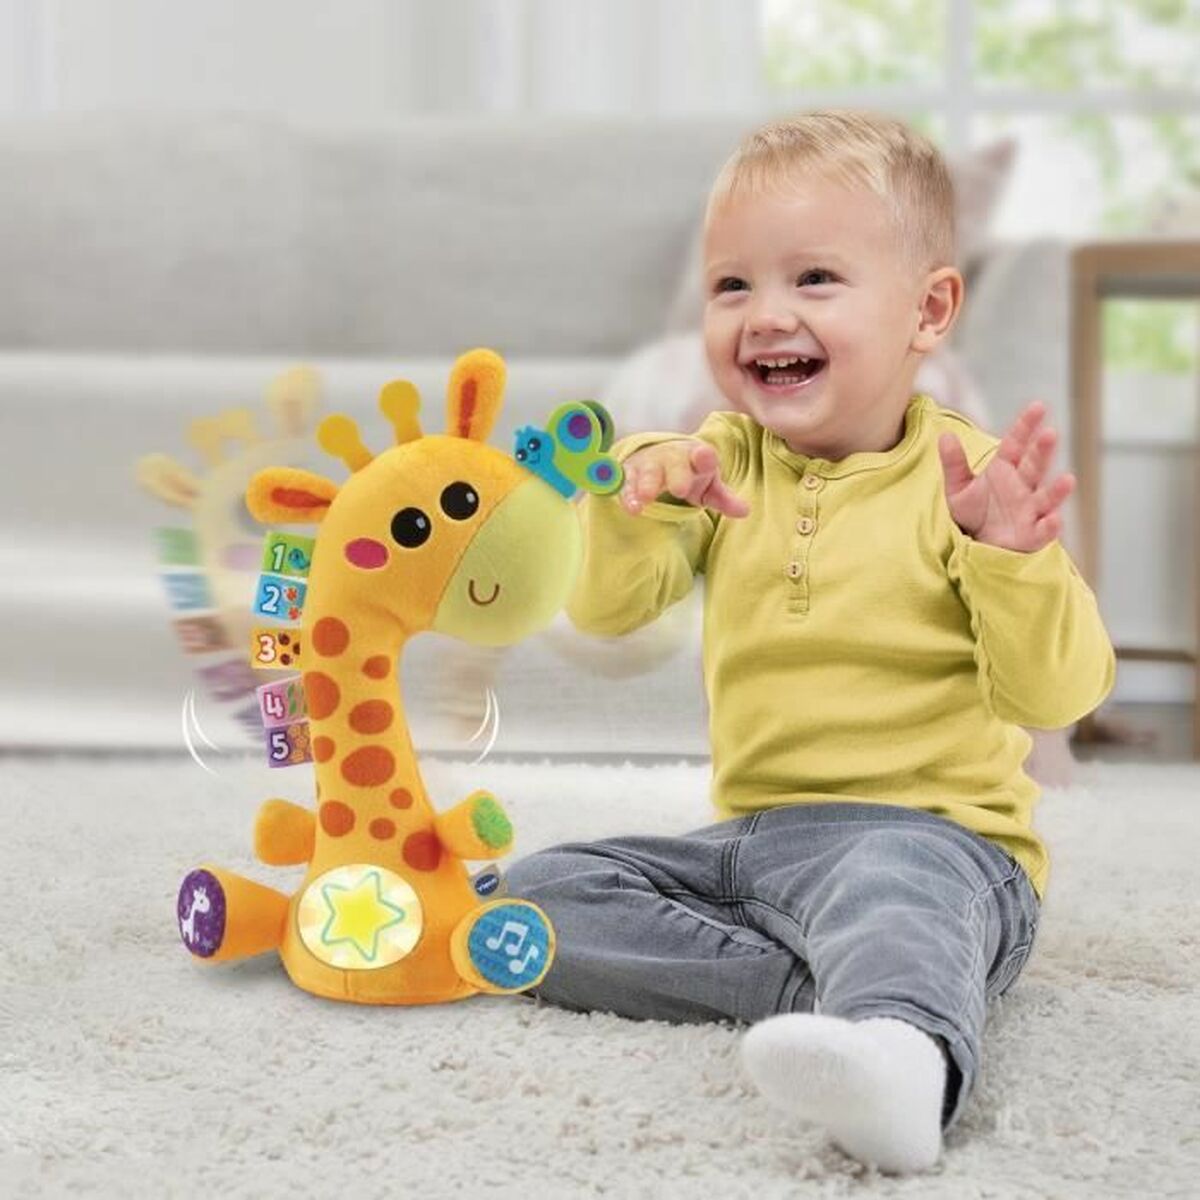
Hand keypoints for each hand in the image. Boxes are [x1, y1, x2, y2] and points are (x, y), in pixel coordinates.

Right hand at [620, 439, 749, 518]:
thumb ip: (724, 498)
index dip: (704, 457)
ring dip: (646, 485)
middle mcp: (673, 457)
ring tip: (646, 500)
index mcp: (697, 457)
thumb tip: (745, 511)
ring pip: (648, 473)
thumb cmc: (690, 474)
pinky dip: (627, 493)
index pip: (703, 455)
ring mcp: (651, 464)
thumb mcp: (708, 486)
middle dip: (676, 474)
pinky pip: (627, 483)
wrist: (660, 457)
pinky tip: (631, 507)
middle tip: (680, 488)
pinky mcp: (631, 474)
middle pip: (674, 464)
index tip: (705, 458)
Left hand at [938, 401, 1074, 552]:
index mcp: (1005, 469)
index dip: (1026, 425)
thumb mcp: (958, 488)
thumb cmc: (974, 512)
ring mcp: (1031, 509)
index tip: (1038, 406)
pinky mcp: (1033, 534)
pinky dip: (1051, 525)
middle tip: (1049, 434)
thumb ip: (953, 463)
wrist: (978, 544)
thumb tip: (945, 435)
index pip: (1016, 443)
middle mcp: (1023, 485)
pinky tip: (1054, 519)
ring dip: (1057, 489)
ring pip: (1047, 496)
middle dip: (1043, 451)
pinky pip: (1044, 529)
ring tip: (1068, 479)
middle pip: (1034, 465)